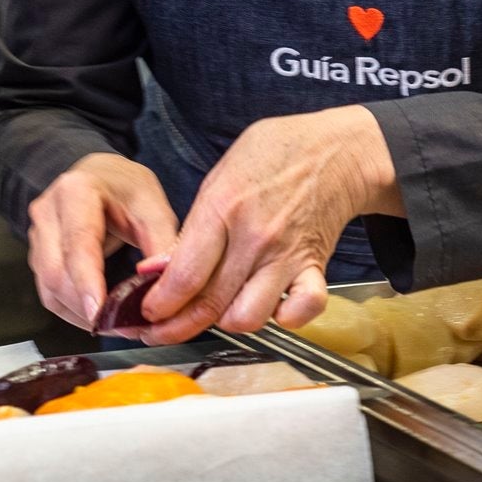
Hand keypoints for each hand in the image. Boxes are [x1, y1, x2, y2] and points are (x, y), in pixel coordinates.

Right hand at [25, 152, 178, 332]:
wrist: (100, 177)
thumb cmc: (126, 190)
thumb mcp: (154, 207)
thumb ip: (163, 245)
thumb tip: (164, 285)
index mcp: (76, 192)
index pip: (78, 243)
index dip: (87, 282)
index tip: (100, 313)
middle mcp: (47, 211)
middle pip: (56, 272)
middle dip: (88, 307)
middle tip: (124, 327)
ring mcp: (37, 235)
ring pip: (49, 288)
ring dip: (81, 314)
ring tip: (116, 324)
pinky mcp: (37, 255)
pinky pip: (49, 293)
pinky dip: (73, 311)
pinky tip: (98, 315)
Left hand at [134, 106, 400, 344]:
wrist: (333, 150)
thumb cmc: (270, 157)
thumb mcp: (218, 176)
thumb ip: (192, 225)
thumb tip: (159, 268)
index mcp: (223, 208)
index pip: (185, 275)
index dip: (160, 304)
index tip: (147, 313)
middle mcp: (254, 237)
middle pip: (209, 303)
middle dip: (176, 327)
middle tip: (160, 331)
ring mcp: (286, 255)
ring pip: (249, 317)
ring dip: (226, 323)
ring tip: (214, 314)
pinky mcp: (315, 266)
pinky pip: (304, 310)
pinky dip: (287, 320)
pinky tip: (272, 310)